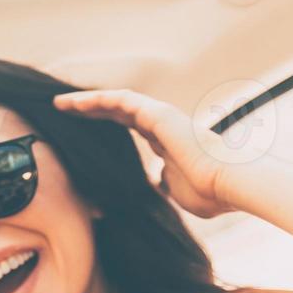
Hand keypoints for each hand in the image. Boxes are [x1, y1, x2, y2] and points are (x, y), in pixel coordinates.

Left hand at [53, 89, 233, 218]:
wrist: (230, 184)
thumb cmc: (210, 193)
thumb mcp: (178, 192)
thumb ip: (165, 184)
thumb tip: (155, 184)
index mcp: (165, 142)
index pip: (129, 127)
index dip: (105, 123)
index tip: (81, 128)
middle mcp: (162, 124)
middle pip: (118, 111)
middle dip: (91, 109)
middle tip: (63, 110)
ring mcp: (161, 116)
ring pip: (116, 101)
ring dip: (87, 101)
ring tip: (61, 104)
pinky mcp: (159, 114)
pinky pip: (121, 101)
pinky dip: (98, 100)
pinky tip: (77, 104)